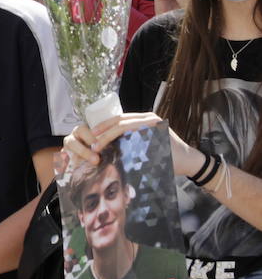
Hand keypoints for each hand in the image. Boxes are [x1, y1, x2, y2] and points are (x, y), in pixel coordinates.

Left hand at [62, 113, 201, 177]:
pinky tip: (113, 147)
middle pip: (119, 121)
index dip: (104, 127)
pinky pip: (135, 132)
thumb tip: (109, 150)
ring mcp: (153, 122)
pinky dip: (122, 139)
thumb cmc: (166, 157)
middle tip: (91, 143)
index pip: (119, 120)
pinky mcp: (158, 129)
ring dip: (108, 136)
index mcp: (143, 120)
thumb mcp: (144, 148)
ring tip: (97, 146)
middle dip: (102, 131)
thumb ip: (131, 143)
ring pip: (124, 125)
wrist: (188, 161)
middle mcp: (148, 118)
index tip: (91, 137)